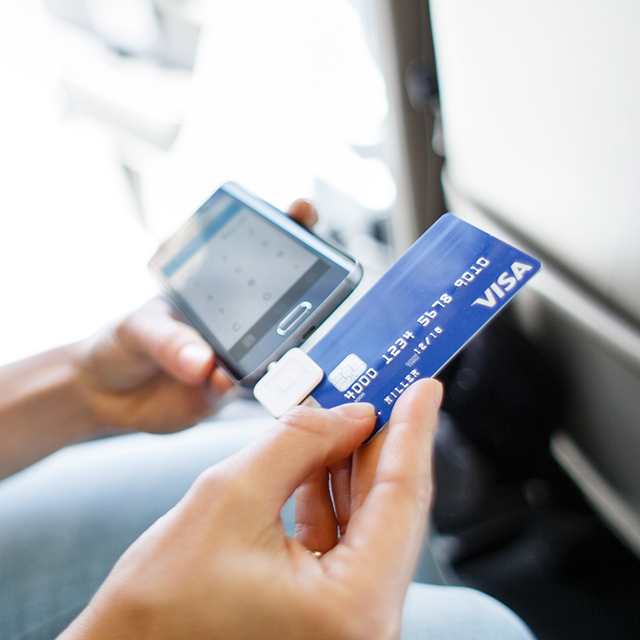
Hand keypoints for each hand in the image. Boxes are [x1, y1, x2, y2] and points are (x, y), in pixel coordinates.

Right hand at [61, 378, 442, 639]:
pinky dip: (333, 493)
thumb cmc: (159, 605)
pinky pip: (344, 540)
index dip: (413, 430)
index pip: (402, 497)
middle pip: (391, 509)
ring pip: (368, 522)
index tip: (423, 388)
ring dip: (355, 464)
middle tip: (384, 391)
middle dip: (384, 442)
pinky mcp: (326, 614)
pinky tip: (321, 456)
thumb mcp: (230, 496)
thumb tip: (349, 414)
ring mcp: (346, 622)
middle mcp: (363, 624)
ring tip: (346, 415)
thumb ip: (298, 443)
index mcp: (351, 608)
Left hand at [75, 200, 317, 432]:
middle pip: (284, 301)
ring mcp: (235, 356)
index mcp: (217, 290)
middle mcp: (237, 321)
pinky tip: (223, 380)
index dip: (288, 230)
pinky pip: (243, 389)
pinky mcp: (225, 393)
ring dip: (283, 344)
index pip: (258, 254)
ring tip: (279, 340)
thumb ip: (168, 340)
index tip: (303, 211)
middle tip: (323, 283)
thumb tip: (203, 362)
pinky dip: (239, 384)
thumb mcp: (137, 327)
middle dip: (310, 290)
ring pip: (274, 349)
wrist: (102, 396)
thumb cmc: (122, 344)